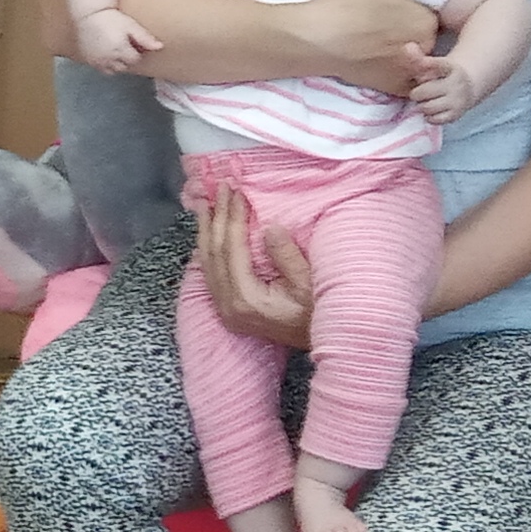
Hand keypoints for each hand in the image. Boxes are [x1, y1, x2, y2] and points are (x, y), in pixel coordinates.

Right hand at [73, 7, 162, 72]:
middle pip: (125, 66)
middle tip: (125, 45)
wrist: (88, 15)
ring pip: (114, 70)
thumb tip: (160, 47)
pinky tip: (106, 53)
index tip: (134, 43)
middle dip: (128, 58)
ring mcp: (98, 61)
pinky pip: (102, 68)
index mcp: (121, 50)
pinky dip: (106, 64)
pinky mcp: (89, 61)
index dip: (137, 51)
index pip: (136, 59)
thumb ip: (145, 38)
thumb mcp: (130, 25)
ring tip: (116, 50)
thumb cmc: (110, 18)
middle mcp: (109, 58)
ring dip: (118, 63)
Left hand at [196, 181, 316, 350]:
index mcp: (246, 298)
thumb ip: (287, 256)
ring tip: (207, 203)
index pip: (232, 248)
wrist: (323, 344)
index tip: (236, 191)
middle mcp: (229, 305)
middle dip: (217, 217)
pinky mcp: (229, 311)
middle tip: (219, 187)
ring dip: (207, 231)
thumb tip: (269, 227)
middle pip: (214, 252)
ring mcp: (226, 310)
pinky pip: (211, 274)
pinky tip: (208, 233)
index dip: (233, 216)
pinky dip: (208, 249)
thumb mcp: (310, 284)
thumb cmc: (319, 314)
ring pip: (207, 263)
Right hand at [303, 0, 450, 97]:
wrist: (313, 39)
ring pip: (415, 58)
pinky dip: (396, 72)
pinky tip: (376, 60)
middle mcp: (422, 46)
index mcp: (424, 17)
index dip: (410, 9)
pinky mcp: (393, 88)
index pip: (428, 13)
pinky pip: (406, 81)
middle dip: (408, 31)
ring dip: (403, 51)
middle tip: (378, 24)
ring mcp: (408, 70)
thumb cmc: (342, 2)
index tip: (389, 7)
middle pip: (424, 36)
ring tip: (375, 42)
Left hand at [416, 52, 493, 125]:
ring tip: (426, 100)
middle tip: (420, 91)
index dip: (427, 64)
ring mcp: (457, 100)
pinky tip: (432, 109)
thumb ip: (418, 57)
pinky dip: (429, 116)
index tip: (422, 63)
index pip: (439, 65)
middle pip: (424, 91)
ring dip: (422, 105)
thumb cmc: (442, 76)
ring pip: (427, 107)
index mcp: (451, 67)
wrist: (468, 88)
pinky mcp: (456, 114)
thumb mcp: (434, 64)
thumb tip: (408, 47)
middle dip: (418, 92)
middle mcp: (456, 83)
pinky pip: (434, 119)